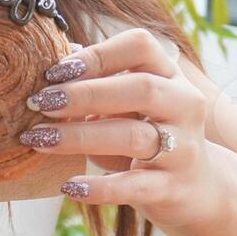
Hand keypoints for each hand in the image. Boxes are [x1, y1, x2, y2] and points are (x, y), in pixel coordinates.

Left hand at [20, 27, 231, 229]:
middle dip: (84, 94)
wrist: (196, 189)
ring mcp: (184, 149)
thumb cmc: (148, 134)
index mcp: (171, 76)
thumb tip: (49, 73)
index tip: (54, 72)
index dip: (97, 54)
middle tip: (40, 103)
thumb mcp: (131, 105)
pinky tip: (70, 186)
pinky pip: (134, 186)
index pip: (141, 46)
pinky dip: (99, 187)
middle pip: (140, 89)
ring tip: (39, 139)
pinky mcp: (173, 188)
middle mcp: (184, 106)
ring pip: (133, 136)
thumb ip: (100, 85)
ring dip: (80, 136)